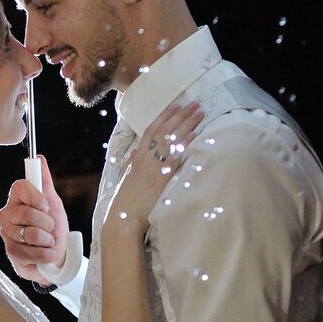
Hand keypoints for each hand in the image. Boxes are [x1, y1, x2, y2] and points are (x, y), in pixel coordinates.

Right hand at [0, 154, 69, 282]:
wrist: (58, 256)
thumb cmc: (53, 229)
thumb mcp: (53, 202)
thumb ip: (44, 181)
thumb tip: (39, 158)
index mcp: (16, 199)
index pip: (20, 186)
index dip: (36, 197)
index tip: (46, 207)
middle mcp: (7, 215)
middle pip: (27, 213)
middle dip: (47, 223)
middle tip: (49, 229)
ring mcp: (7, 235)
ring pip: (32, 234)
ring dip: (48, 241)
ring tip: (47, 242)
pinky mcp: (11, 254)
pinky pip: (32, 252)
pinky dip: (45, 255)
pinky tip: (44, 254)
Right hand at [107, 102, 202, 232]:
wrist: (123, 217)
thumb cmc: (125, 200)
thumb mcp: (125, 177)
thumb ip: (130, 163)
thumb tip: (135, 151)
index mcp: (137, 157)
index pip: (151, 130)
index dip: (164, 116)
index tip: (176, 106)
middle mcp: (145, 158)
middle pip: (164, 131)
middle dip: (180, 115)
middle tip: (194, 104)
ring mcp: (153, 167)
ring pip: (170, 139)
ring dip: (186, 124)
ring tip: (199, 113)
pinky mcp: (160, 178)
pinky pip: (174, 156)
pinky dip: (183, 144)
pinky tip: (193, 135)